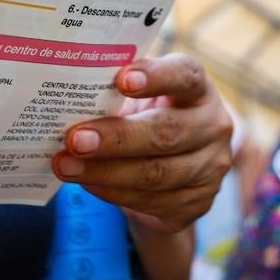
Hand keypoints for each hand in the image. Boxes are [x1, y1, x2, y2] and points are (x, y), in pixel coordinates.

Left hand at [51, 54, 231, 232]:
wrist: (171, 164)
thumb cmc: (146, 116)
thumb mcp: (137, 96)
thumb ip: (114, 92)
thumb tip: (67, 99)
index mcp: (198, 88)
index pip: (184, 75)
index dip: (156, 77)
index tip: (121, 79)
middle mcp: (213, 125)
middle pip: (166, 132)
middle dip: (116, 138)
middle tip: (75, 139)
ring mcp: (210, 168)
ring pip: (156, 174)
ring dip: (105, 172)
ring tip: (66, 166)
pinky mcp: (198, 203)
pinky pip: (151, 201)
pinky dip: (112, 193)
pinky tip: (86, 183)